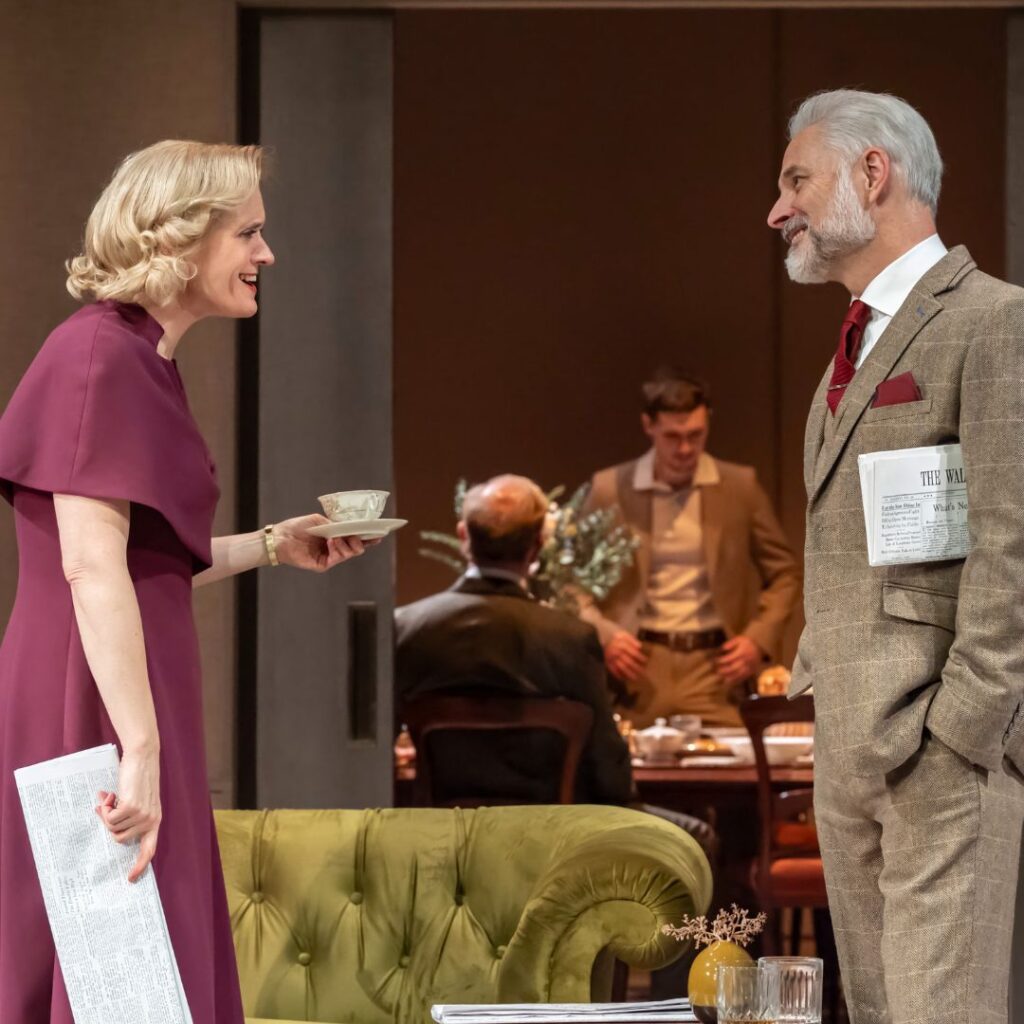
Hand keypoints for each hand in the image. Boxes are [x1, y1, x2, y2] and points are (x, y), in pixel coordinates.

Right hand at [96, 748, 160, 882]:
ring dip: (107, 814)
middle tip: (107, 806)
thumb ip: (124, 813)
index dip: (140, 865)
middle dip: (109, 824)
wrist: (143, 757)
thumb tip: (103, 816)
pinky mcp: (132, 808)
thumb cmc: (137, 778)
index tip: (131, 878)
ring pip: (113, 828)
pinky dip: (105, 808)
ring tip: (112, 797)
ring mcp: (142, 815)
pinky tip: (110, 794)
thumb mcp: (134, 799)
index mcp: (154, 821)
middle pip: (120, 838)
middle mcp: (150, 821)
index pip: (149, 849)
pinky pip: (110, 819)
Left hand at [272, 514, 381, 571]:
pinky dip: (338, 549)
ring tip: (337, 537)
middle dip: (361, 541)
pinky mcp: (323, 565)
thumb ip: (334, 525)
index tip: (379, 533)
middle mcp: (335, 548)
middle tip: (357, 534)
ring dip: (347, 544)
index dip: (368, 537)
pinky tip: (331, 541)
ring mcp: (330, 557)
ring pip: (350, 554)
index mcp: (336, 537)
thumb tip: (348, 529)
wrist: (280, 537)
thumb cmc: (297, 526)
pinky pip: (338, 558)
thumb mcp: (319, 520)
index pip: (356, 538)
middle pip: (357, 548)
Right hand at [604, 631, 646, 682]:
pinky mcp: (606, 662)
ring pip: (621, 667)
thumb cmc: (616, 638)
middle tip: (642, 672)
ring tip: (635, 678)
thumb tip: (640, 647)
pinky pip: (612, 670)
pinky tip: (623, 679)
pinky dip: (617, 675)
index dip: (640, 657)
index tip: (645, 661)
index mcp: (621, 644)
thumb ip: (632, 640)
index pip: (633, 652)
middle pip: (628, 661)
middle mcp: (616, 652)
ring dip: (629, 673)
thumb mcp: (624, 635)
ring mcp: (611, 658)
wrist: (602, 638)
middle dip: (636, 667)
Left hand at [715, 635, 763, 683]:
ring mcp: (750, 666)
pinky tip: (730, 681)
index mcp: (742, 652)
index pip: (730, 658)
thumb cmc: (747, 642)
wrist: (760, 646)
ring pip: (739, 674)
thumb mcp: (739, 639)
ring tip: (722, 679)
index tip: (716, 660)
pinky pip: (744, 677)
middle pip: (734, 667)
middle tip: (717, 671)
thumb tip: (723, 648)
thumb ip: (731, 643)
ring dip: (730, 677)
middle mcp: (746, 660)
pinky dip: (736, 680)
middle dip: (724, 670)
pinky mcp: (752, 671)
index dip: (722, 660)